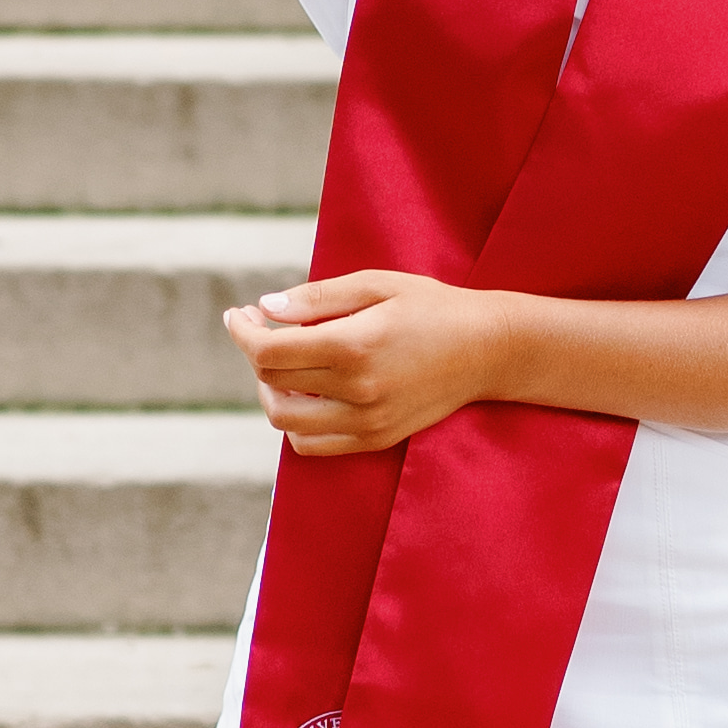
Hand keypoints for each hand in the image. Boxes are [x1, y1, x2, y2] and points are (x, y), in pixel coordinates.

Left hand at [224, 268, 510, 453]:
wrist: (488, 350)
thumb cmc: (432, 307)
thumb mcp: (377, 284)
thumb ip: (317, 297)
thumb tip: (266, 309)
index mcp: (356, 345)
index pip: (270, 351)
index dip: (242, 331)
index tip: (239, 314)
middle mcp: (358, 390)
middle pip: (272, 383)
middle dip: (255, 353)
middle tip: (262, 327)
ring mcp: (367, 421)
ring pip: (285, 420)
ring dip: (271, 390)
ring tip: (284, 362)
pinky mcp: (376, 439)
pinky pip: (312, 444)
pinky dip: (296, 422)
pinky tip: (306, 392)